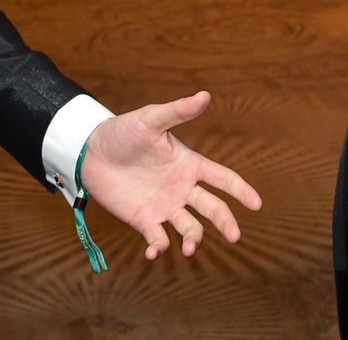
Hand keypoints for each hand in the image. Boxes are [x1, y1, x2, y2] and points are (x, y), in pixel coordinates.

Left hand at [80, 90, 261, 259]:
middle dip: (226, 222)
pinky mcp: (144, 220)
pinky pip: (158, 239)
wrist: (90, 151)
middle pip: (213, 208)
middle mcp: (182, 188)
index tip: (257, 204)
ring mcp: (165, 206)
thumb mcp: (150, 119)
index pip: (223, 178)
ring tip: (188, 248)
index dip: (241, 190)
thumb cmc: (122, 131)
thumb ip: (178, 112)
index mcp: (189, 164)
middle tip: (234, 237)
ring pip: (190, 228)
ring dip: (193, 240)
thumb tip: (205, 95)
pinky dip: (159, 248)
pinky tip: (153, 252)